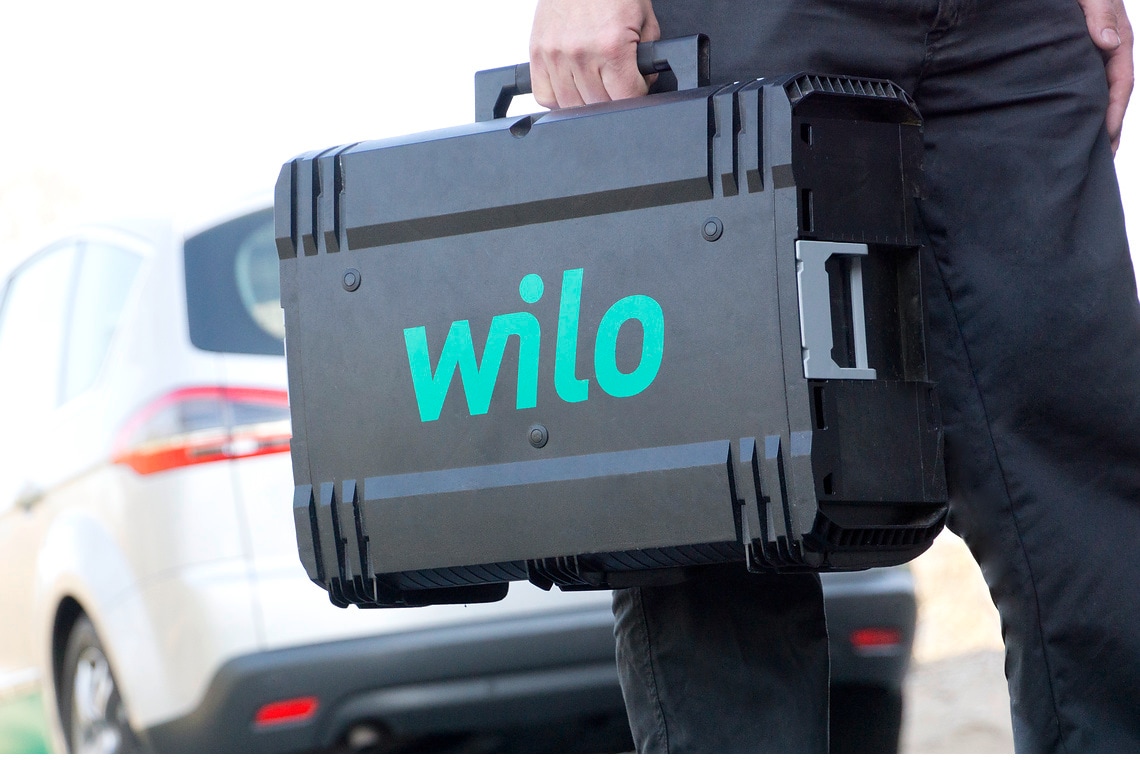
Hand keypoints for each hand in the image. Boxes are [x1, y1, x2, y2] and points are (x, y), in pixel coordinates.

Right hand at [529, 0, 660, 108]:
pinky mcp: (537, 52)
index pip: (626, 98)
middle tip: (617, 81)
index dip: (637, 95)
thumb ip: (646, 56)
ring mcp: (555, 55)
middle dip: (613, 98)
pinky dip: (558, 98)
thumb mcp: (643, 19)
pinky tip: (571, 86)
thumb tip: (642, 83)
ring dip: (586, 101)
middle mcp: (580, 53)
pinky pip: (544, 95)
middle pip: (599, 105)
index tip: (636, 87)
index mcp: (611, 45)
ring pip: (571, 105)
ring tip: (595, 83)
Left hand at [1078, 0, 1133, 151]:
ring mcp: (1090, 56)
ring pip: (1095, 94)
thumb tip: (1107, 43)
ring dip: (1092, 122)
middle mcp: (1106, 51)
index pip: (1121, 82)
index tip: (1107, 137)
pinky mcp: (1071, 58)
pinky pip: (1077, 87)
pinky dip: (1077, 107)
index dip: (1115, 111)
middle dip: (1108, 128)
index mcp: (1117, 40)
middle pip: (1110, 96)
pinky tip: (1067, 125)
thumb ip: (1099, 14)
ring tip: (1087, 153)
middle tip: (1101, 160)